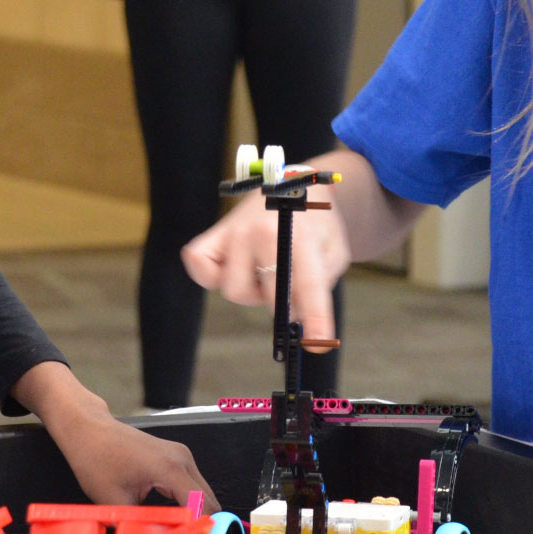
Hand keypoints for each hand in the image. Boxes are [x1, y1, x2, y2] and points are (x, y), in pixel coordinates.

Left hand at [19, 362, 215, 506]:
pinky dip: (188, 502)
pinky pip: (191, 484)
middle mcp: (181, 458)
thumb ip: (142, 524)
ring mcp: (180, 455)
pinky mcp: (174, 457)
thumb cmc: (97, 459)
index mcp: (169, 468)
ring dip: (195, 513)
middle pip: (208, 499)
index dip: (203, 529)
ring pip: (201, 492)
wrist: (89, 431)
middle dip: (202, 523)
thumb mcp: (115, 501)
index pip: (202, 505)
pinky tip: (176, 517)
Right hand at [181, 181, 348, 351]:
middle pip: (267, 296)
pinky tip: (232, 267)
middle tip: (292, 283)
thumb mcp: (334, 251)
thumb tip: (296, 316)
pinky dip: (209, 275)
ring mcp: (232, 232)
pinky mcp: (211, 237)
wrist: (294, 189)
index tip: (318, 344)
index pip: (306, 285)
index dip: (314, 318)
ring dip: (252, 291)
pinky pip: (198, 266)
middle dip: (284, 302)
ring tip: (264, 271)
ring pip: (233, 290)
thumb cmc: (316, 225)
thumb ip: (321, 284)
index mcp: (298, 233)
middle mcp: (259, 231)